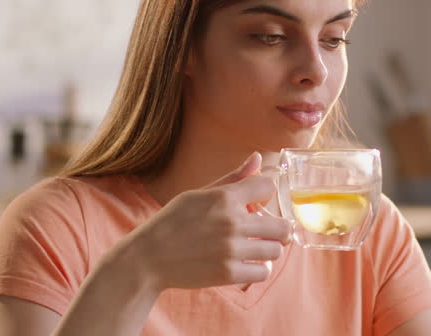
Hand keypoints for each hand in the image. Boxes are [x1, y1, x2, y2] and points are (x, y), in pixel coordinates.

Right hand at [118, 152, 291, 290]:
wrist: (147, 258)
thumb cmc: (172, 222)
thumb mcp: (198, 194)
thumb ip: (233, 178)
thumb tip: (258, 158)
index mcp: (224, 197)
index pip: (268, 186)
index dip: (267, 192)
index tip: (259, 202)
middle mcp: (231, 222)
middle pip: (283, 226)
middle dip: (278, 228)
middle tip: (267, 231)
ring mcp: (231, 250)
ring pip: (276, 251)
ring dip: (268, 249)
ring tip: (254, 248)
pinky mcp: (228, 274)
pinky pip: (263, 272)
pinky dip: (258, 269)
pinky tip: (246, 263)